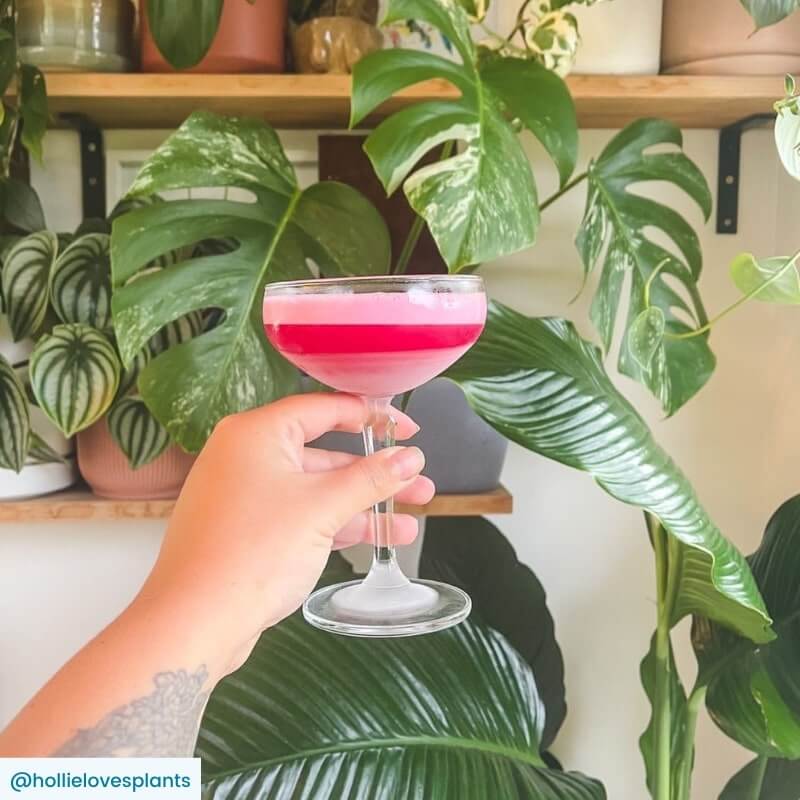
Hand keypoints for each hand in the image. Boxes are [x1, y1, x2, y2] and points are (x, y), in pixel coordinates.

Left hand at [137, 394, 432, 671]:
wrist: (194, 623)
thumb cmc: (250, 554)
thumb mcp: (322, 508)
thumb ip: (370, 479)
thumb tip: (410, 458)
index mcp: (257, 433)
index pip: (325, 409)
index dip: (372, 416)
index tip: (408, 430)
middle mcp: (246, 456)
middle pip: (324, 453)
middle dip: (375, 473)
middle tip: (418, 482)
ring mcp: (245, 495)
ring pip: (316, 490)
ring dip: (362, 504)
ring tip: (410, 518)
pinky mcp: (248, 530)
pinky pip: (301, 515)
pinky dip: (336, 524)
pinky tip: (377, 537)